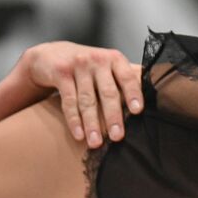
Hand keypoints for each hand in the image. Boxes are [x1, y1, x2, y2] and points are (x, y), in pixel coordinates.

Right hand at [19, 42, 143, 147]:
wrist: (52, 55)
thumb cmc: (87, 69)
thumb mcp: (106, 69)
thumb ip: (122, 82)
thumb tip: (144, 109)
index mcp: (114, 59)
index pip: (127, 77)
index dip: (133, 94)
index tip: (138, 111)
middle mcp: (98, 60)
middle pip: (108, 92)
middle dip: (113, 116)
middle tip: (117, 137)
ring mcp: (79, 65)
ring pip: (87, 100)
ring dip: (92, 124)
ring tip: (95, 143)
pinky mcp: (61, 73)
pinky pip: (69, 100)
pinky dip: (74, 120)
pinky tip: (79, 134)